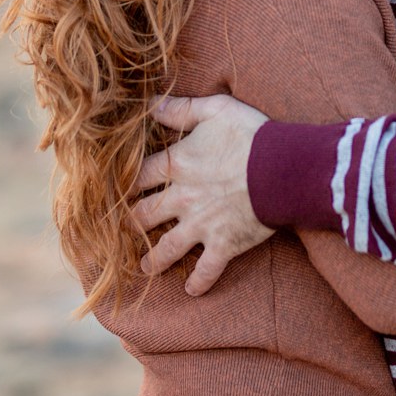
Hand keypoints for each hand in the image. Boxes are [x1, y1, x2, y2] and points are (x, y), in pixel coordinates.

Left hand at [129, 94, 271, 295]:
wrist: (283, 170)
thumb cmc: (251, 135)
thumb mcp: (215, 109)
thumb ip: (181, 109)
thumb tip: (150, 104)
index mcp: (177, 165)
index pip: (138, 176)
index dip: (124, 183)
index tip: (112, 190)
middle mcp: (182, 199)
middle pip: (144, 215)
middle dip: (131, 223)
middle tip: (121, 230)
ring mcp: (201, 225)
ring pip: (167, 248)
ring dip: (154, 260)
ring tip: (144, 267)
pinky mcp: (224, 244)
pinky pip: (207, 269)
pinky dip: (199, 282)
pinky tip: (191, 291)